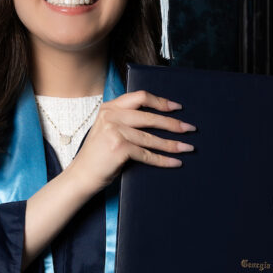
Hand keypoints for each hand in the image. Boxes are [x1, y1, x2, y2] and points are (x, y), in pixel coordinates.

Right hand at [67, 89, 195, 194]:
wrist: (81, 175)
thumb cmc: (98, 155)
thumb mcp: (108, 129)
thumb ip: (125, 119)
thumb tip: (157, 119)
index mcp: (109, 108)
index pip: (140, 97)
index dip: (161, 102)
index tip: (176, 108)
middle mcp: (111, 116)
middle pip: (150, 117)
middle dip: (173, 123)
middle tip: (190, 129)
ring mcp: (115, 131)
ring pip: (151, 138)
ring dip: (172, 144)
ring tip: (188, 148)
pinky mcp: (119, 148)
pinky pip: (147, 154)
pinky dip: (163, 160)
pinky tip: (175, 162)